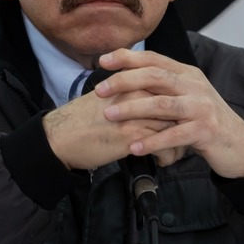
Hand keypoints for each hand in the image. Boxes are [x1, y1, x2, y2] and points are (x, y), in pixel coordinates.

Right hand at [42, 87, 181, 170]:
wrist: (61, 137)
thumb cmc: (82, 119)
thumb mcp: (109, 97)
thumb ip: (131, 93)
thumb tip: (152, 100)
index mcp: (133, 81)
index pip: (169, 90)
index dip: (177, 107)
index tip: (178, 121)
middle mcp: (138, 93)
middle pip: (176, 107)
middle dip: (183, 125)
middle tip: (182, 138)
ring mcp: (138, 113)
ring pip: (175, 126)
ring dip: (179, 143)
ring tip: (174, 153)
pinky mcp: (134, 134)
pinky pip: (165, 145)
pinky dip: (168, 156)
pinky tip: (162, 161)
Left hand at [93, 49, 243, 177]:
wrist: (240, 145)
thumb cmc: (206, 121)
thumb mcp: (187, 97)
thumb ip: (165, 87)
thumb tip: (129, 78)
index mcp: (187, 74)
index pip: (154, 59)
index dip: (127, 57)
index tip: (102, 60)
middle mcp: (194, 85)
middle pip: (154, 76)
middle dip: (124, 81)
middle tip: (99, 90)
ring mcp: (201, 107)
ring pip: (161, 104)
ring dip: (132, 109)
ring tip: (108, 115)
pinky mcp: (205, 130)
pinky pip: (174, 135)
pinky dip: (152, 141)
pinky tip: (134, 147)